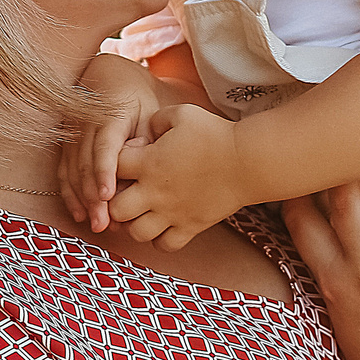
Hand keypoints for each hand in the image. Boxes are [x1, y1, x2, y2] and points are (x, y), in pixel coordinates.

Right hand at [64, 53, 170, 230]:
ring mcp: (71, 133)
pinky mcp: (64, 144)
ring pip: (72, 170)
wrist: (109, 78)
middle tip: (104, 223)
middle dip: (92, 196)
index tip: (107, 195)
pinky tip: (79, 213)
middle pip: (85, 163)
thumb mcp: (148, 113)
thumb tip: (140, 167)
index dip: (104, 170)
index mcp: (109, 113)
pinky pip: (64, 170)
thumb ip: (145, 139)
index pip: (104, 145)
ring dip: (81, 199)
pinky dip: (70, 193)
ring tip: (94, 223)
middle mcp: (84, 123)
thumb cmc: (136, 100)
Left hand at [110, 104, 250, 248]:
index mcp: (149, 162)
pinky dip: (160, 240)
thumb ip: (157, 119)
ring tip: (143, 212)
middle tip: (128, 193)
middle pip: (115, 210)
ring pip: (135, 233)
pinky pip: (164, 246)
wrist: (248, 160)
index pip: (111, 167)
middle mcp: (155, 192)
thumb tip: (146, 130)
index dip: (114, 162)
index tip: (131, 158)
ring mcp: (172, 213)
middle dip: (115, 203)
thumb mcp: (182, 113)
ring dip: (134, 224)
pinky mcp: (190, 227)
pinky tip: (165, 225)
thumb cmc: (215, 133)